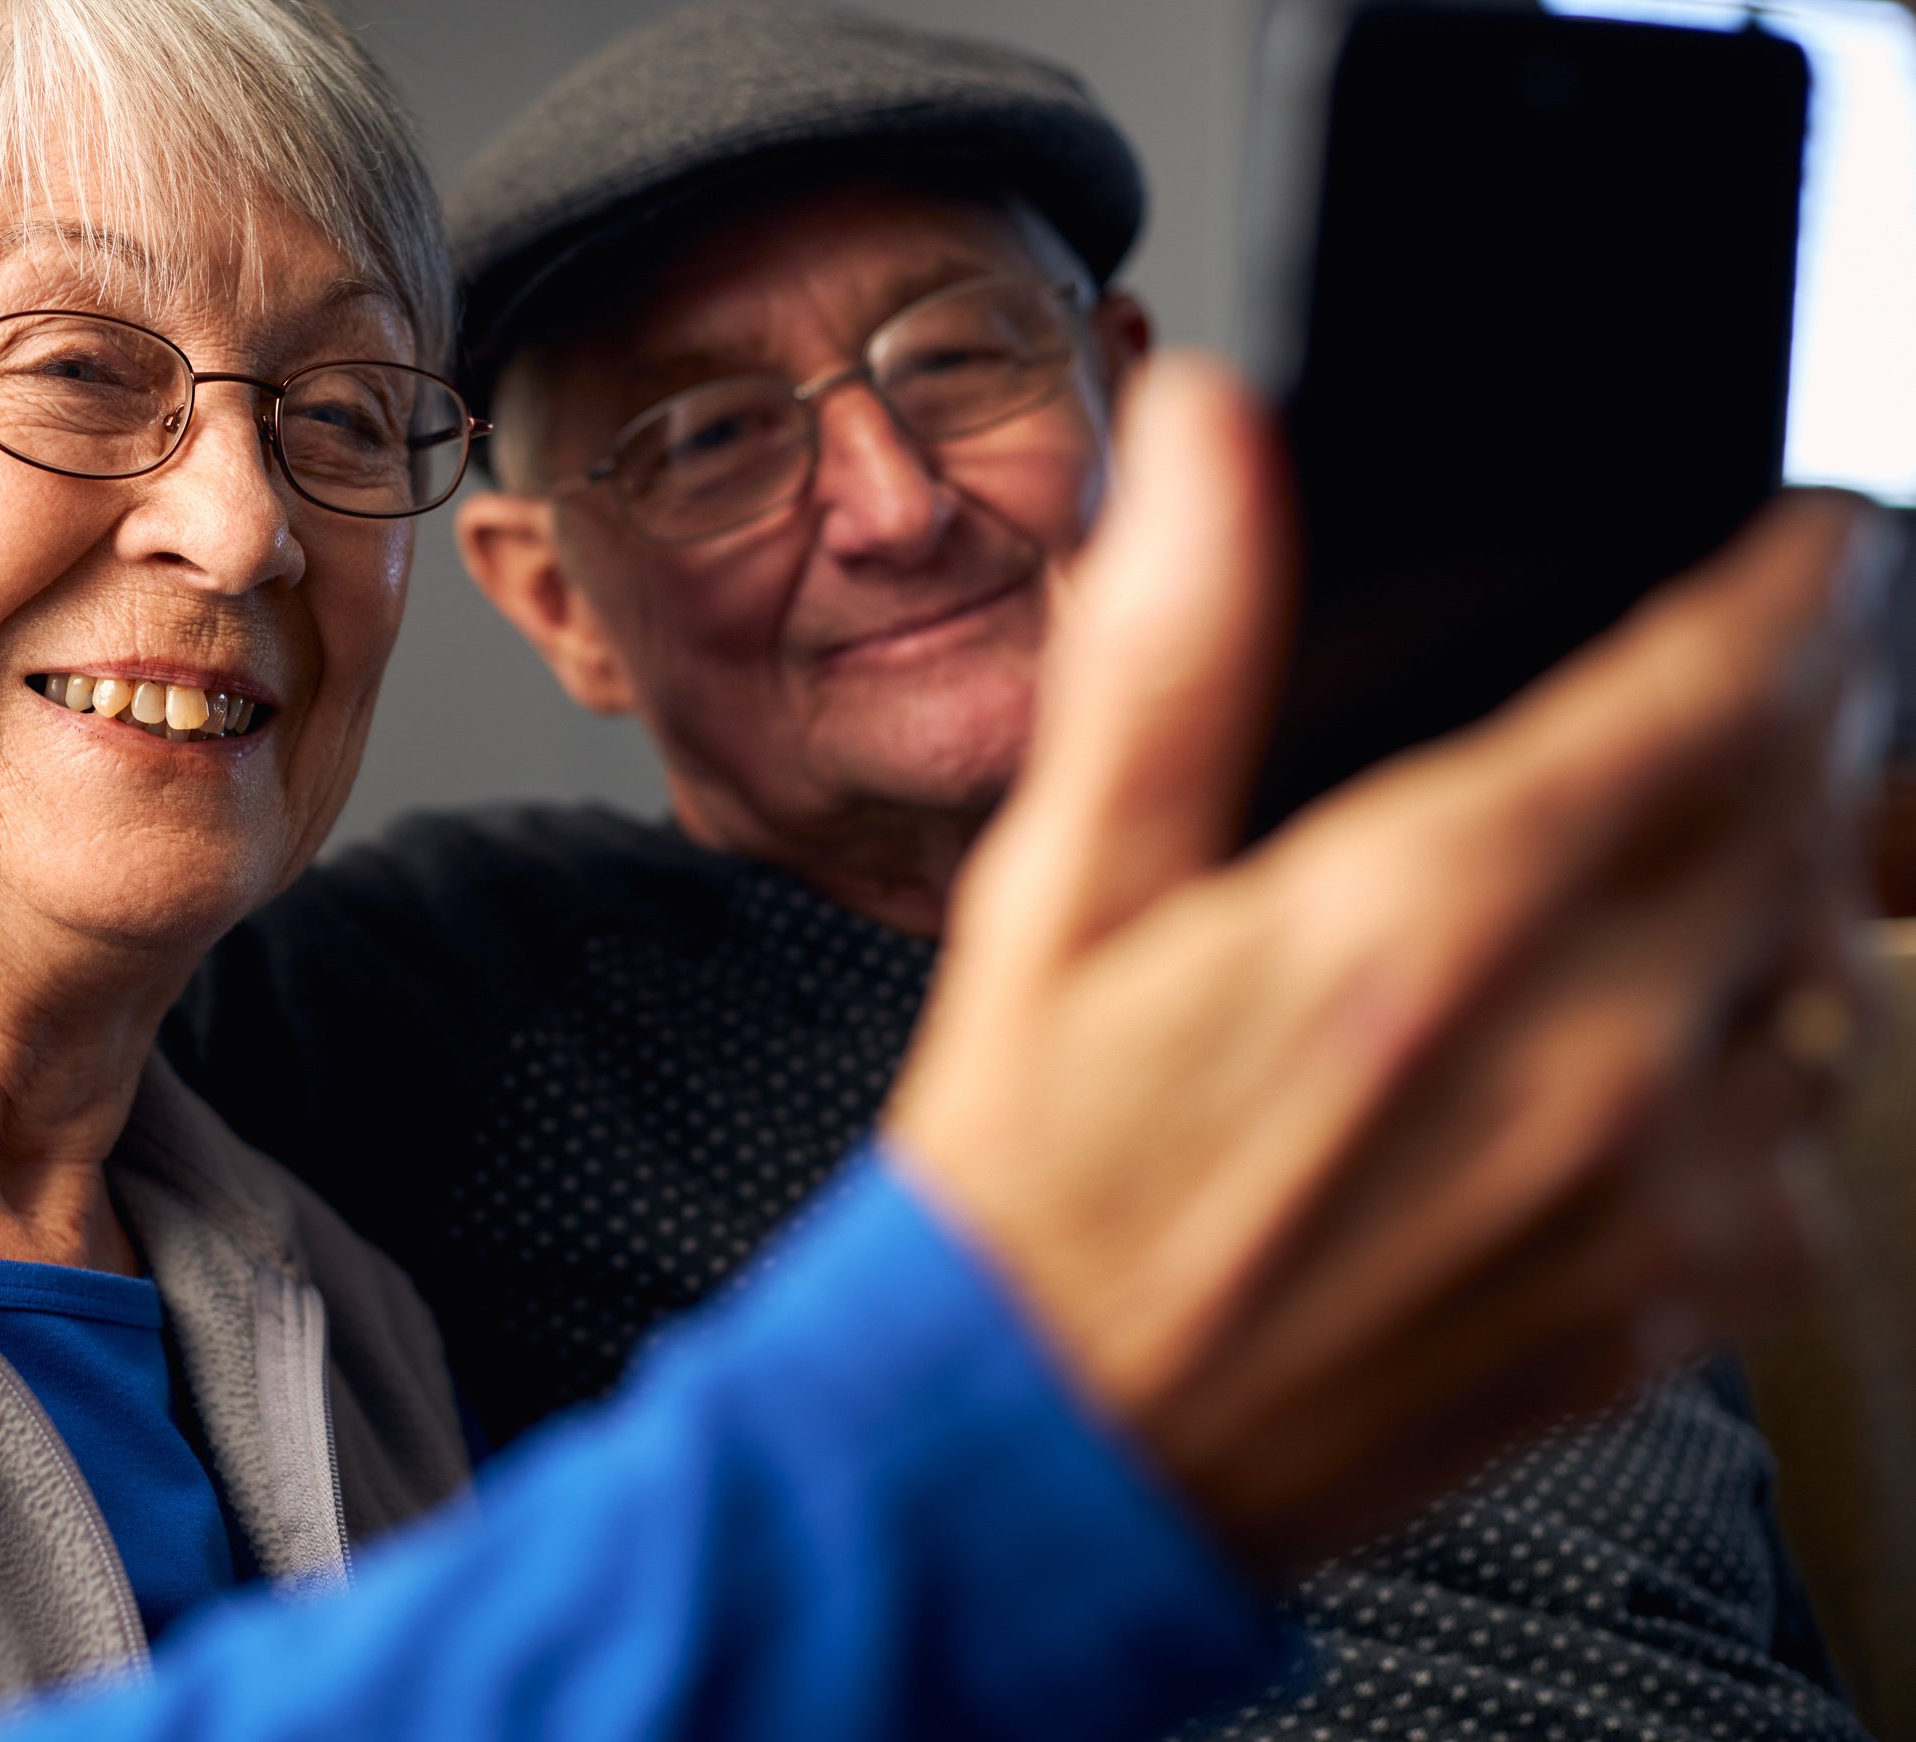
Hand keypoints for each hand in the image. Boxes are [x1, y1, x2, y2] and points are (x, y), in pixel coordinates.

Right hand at [885, 353, 1880, 1580]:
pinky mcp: (1654, 1315)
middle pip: (1811, 809)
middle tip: (1762, 672)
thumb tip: (1208, 440)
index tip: (1810, 542)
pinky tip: (1654, 1054)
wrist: (1041, 1452)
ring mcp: (1640, 1199)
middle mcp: (1578, 1054)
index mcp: (1429, 911)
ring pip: (1834, 977)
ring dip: (1796, 886)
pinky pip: (1804, 1151)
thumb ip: (1169, 652)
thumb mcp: (1058, 891)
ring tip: (1700, 853)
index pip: (1723, 679)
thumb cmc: (1034, 1181)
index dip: (1804, 579)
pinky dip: (1766, 1068)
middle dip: (1813, 709)